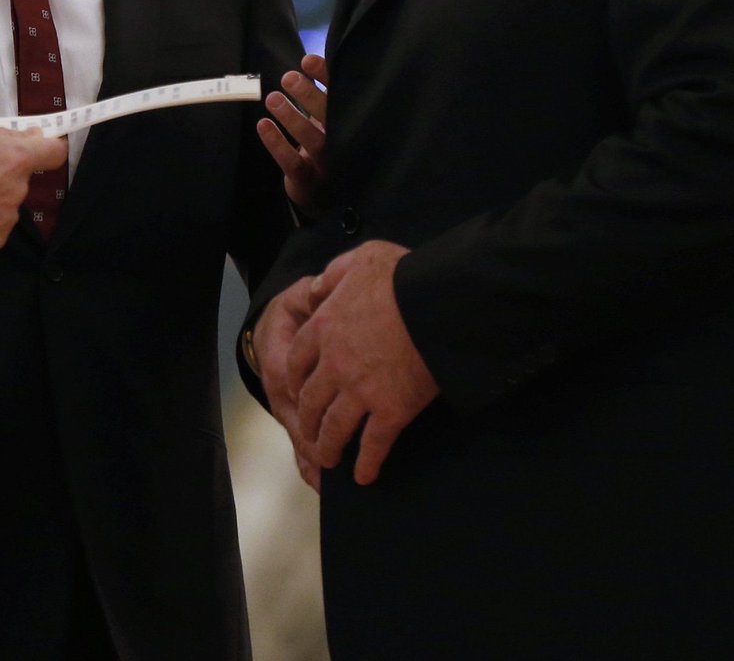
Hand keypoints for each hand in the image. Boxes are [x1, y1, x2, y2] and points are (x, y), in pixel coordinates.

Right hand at [0, 121, 64, 255]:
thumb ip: (2, 135)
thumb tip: (29, 137)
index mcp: (15, 159)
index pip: (53, 153)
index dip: (47, 148)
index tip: (39, 146)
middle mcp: (16, 190)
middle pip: (21, 180)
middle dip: (3, 175)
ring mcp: (5, 219)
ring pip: (4, 205)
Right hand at [253, 277, 326, 490]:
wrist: (276, 327)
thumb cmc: (295, 312)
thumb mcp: (301, 295)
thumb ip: (313, 294)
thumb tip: (317, 292)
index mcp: (281, 355)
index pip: (289, 381)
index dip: (308, 398)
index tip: (332, 412)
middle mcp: (280, 388)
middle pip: (295, 419)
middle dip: (314, 440)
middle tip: (337, 459)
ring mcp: (286, 407)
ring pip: (297, 437)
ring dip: (312, 460)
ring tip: (331, 485)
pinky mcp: (294, 418)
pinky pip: (299, 444)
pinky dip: (309, 466)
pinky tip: (321, 485)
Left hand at [258, 54, 328, 213]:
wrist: (328, 196)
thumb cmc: (327, 145)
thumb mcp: (330, 120)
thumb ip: (325, 95)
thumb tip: (310, 59)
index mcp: (350, 121)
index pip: (342, 95)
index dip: (326, 77)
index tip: (307, 60)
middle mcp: (344, 142)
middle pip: (329, 117)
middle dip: (309, 96)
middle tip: (288, 77)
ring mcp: (327, 164)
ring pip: (312, 140)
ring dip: (291, 117)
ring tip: (272, 98)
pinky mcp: (309, 181)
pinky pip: (292, 162)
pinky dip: (277, 144)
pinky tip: (263, 125)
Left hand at [290, 240, 438, 485]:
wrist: (438, 303)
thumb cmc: (405, 276)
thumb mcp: (365, 257)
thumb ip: (336, 272)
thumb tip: (317, 288)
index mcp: (325, 326)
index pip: (297, 359)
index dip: (296, 378)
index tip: (297, 390)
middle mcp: (335, 364)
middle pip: (311, 400)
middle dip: (308, 420)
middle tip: (311, 432)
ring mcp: (361, 391)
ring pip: (334, 428)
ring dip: (328, 448)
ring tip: (329, 459)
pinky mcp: (391, 411)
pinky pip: (373, 446)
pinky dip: (367, 465)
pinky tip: (364, 477)